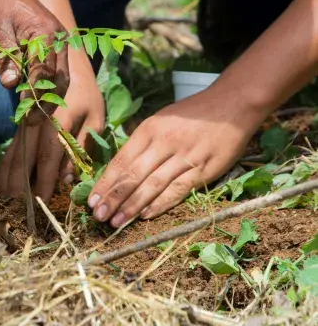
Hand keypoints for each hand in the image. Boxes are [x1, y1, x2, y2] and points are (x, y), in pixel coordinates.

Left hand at [0, 0, 68, 123]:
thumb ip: (6, 58)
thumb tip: (11, 84)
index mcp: (46, 34)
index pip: (44, 72)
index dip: (35, 95)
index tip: (25, 113)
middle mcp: (60, 40)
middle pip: (60, 80)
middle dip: (47, 104)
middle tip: (32, 122)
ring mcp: (62, 44)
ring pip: (63, 79)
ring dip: (51, 100)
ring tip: (35, 118)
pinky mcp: (58, 49)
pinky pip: (59, 73)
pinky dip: (51, 91)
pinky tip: (39, 104)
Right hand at [0, 57, 104, 201]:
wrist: (66, 68)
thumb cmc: (86, 95)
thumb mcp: (94, 118)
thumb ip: (82, 146)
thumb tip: (69, 177)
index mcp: (58, 120)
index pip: (49, 155)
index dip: (46, 178)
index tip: (44, 199)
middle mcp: (37, 123)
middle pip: (25, 156)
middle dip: (21, 182)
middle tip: (17, 206)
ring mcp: (25, 123)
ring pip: (14, 152)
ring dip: (9, 176)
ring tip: (5, 198)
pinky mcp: (21, 125)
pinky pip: (12, 147)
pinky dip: (7, 164)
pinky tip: (3, 180)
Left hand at [88, 87, 265, 227]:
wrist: (232, 104)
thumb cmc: (192, 114)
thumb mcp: (160, 120)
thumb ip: (142, 143)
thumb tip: (120, 169)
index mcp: (149, 129)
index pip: (121, 160)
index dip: (105, 182)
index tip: (93, 199)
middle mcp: (164, 142)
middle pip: (133, 175)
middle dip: (113, 197)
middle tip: (98, 216)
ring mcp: (184, 156)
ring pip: (152, 185)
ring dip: (132, 205)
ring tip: (116, 221)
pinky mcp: (203, 168)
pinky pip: (178, 189)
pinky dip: (161, 203)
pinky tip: (146, 215)